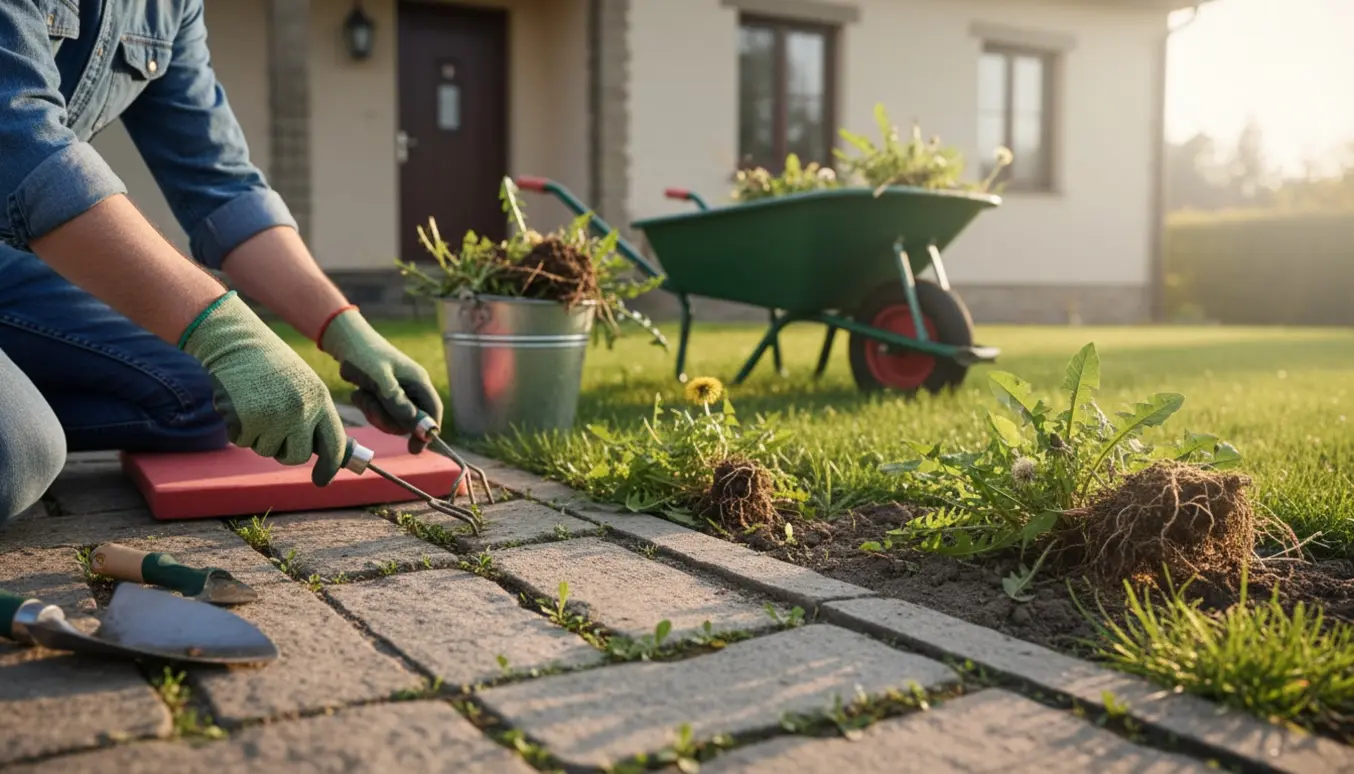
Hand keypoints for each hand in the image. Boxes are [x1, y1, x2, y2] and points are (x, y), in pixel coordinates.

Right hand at [180, 291, 346, 485]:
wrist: (236, 342)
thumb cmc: (270, 366)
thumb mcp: (303, 386)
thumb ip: (313, 416)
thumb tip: (326, 454)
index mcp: (320, 400)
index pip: (334, 444)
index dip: (330, 467)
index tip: (323, 480)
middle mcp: (301, 411)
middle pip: (297, 456)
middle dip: (284, 450)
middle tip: (272, 428)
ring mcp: (274, 417)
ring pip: (266, 450)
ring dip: (258, 435)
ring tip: (255, 403)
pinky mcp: (247, 420)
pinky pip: (243, 441)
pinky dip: (238, 428)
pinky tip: (239, 403)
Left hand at [320, 308, 441, 452]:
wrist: (346, 342)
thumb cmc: (364, 356)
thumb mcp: (379, 379)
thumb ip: (398, 403)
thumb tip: (418, 427)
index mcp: (418, 381)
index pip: (433, 411)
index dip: (427, 432)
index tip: (414, 449)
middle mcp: (412, 388)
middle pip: (410, 420)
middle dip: (389, 420)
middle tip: (371, 408)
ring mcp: (399, 392)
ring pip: (393, 419)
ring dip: (375, 413)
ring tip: (362, 395)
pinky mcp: (385, 394)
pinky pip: (381, 413)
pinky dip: (368, 408)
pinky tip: (359, 393)